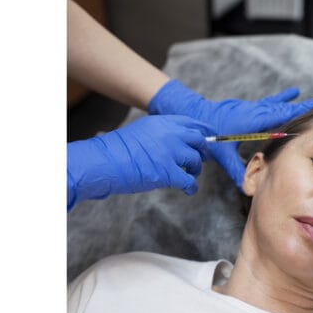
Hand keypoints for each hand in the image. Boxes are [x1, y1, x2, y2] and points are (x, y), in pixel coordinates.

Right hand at [67, 114, 212, 209]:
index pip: (191, 123)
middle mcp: (170, 134)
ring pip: (196, 160)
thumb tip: (176, 142)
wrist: (104, 162)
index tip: (208, 137)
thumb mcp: (141, 131)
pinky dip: (191, 187)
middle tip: (199, 159)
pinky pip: (189, 181)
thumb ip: (160, 133)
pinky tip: (189, 190)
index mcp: (162, 122)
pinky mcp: (168, 173)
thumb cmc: (117, 150)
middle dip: (202, 151)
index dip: (202, 132)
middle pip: (198, 140)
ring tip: (190, 175)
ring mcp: (170, 153)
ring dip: (195, 169)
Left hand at [149, 80, 312, 188]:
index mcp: (253, 121)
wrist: (194, 115)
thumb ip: (235, 170)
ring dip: (300, 103)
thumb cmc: (208, 134)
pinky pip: (271, 103)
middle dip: (308, 107)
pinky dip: (284, 98)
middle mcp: (256, 112)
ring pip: (281, 105)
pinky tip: (293, 91)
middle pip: (287, 109)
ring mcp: (254, 108)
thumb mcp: (221, 154)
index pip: (281, 116)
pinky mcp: (250, 108)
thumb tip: (246, 189)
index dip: (300, 114)